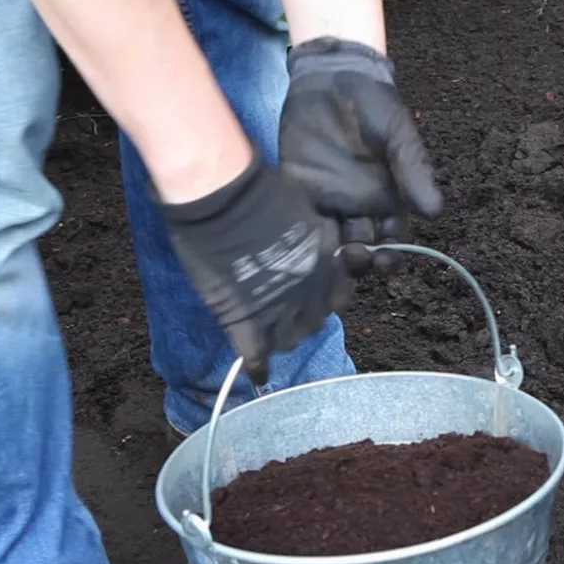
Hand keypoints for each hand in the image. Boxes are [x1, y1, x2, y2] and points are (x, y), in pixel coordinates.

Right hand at [161, 147, 350, 384]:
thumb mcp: (306, 212)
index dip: (326, 296)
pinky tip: (257, 374)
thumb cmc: (262, 190)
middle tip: (289, 314)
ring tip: (272, 338)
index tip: (314, 294)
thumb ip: (314, 236)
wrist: (224, 196)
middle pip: (318, 320)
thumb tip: (311, 244)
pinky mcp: (246, 320)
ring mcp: (280, 307)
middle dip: (306, 318)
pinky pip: (256, 354)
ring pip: (291, 339)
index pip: (339, 294)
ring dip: (284, 339)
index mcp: (329, 262)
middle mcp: (313, 289)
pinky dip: (257, 367)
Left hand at [279, 36, 442, 275]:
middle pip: (361, 250)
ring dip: (329, 259)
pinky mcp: (298, 188)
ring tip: (328, 262)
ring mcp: (327, 198)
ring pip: (329, 242)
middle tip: (355, 258)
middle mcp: (360, 206)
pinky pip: (298, 221)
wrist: (333, 75)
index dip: (391, 256)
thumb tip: (436, 213)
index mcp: (390, 198)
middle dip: (360, 264)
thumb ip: (414, 170)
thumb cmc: (375, 103)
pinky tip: (300, 247)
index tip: (386, 262)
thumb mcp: (398, 134)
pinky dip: (299, 239)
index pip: (393, 240)